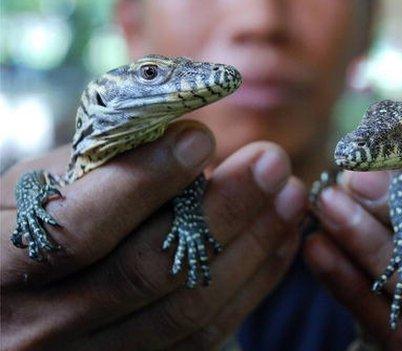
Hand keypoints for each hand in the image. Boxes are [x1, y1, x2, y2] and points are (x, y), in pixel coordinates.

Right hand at [1, 122, 305, 349]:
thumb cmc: (28, 221)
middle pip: (147, 273)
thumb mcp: (40, 184)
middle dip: (223, 211)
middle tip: (271, 162)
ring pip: (188, 309)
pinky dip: (252, 283)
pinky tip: (280, 239)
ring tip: (288, 196)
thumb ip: (105, 163)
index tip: (202, 138)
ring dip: (252, 246)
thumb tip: (190, 140)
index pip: (77, 228)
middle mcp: (39, 327)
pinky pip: (206, 333)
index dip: (145, 181)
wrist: (18, 292)